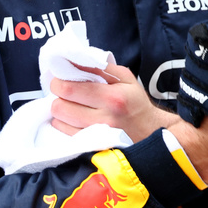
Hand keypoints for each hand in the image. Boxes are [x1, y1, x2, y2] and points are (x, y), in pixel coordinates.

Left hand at [48, 62, 178, 141]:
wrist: (151, 133)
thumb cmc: (135, 102)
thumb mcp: (124, 78)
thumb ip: (99, 67)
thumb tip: (72, 60)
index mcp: (112, 97)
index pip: (69, 88)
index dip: (58, 81)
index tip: (61, 77)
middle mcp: (103, 119)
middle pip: (59, 106)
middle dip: (57, 96)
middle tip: (65, 91)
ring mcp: (96, 136)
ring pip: (59, 121)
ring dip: (60, 110)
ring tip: (71, 105)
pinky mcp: (91, 147)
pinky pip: (64, 134)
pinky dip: (64, 123)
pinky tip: (73, 118)